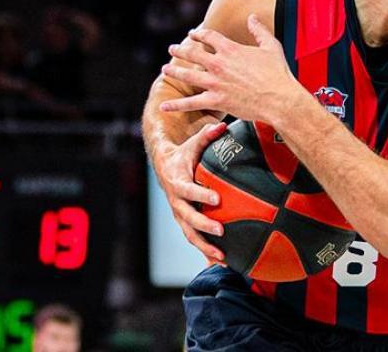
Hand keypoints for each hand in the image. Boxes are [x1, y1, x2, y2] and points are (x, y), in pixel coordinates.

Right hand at [155, 122, 226, 261]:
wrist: (164, 166)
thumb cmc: (183, 154)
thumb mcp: (192, 143)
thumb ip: (207, 135)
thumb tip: (222, 124)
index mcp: (177, 181)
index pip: (188, 190)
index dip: (200, 195)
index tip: (216, 199)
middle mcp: (176, 201)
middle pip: (188, 217)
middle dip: (204, 225)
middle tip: (221, 230)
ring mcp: (179, 214)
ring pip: (189, 234)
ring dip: (205, 246)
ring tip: (223, 257)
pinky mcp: (185, 222)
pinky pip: (194, 240)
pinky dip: (206, 252)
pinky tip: (223, 263)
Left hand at [160, 14, 296, 122]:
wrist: (279, 98)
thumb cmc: (278, 73)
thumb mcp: (271, 46)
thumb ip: (259, 30)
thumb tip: (252, 18)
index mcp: (231, 49)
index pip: (208, 36)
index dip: (198, 33)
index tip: (193, 33)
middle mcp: (218, 64)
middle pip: (192, 54)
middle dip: (180, 50)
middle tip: (172, 49)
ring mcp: (215, 83)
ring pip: (186, 75)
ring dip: (174, 71)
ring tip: (165, 69)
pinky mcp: (215, 100)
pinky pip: (191, 103)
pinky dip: (176, 105)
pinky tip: (164, 106)